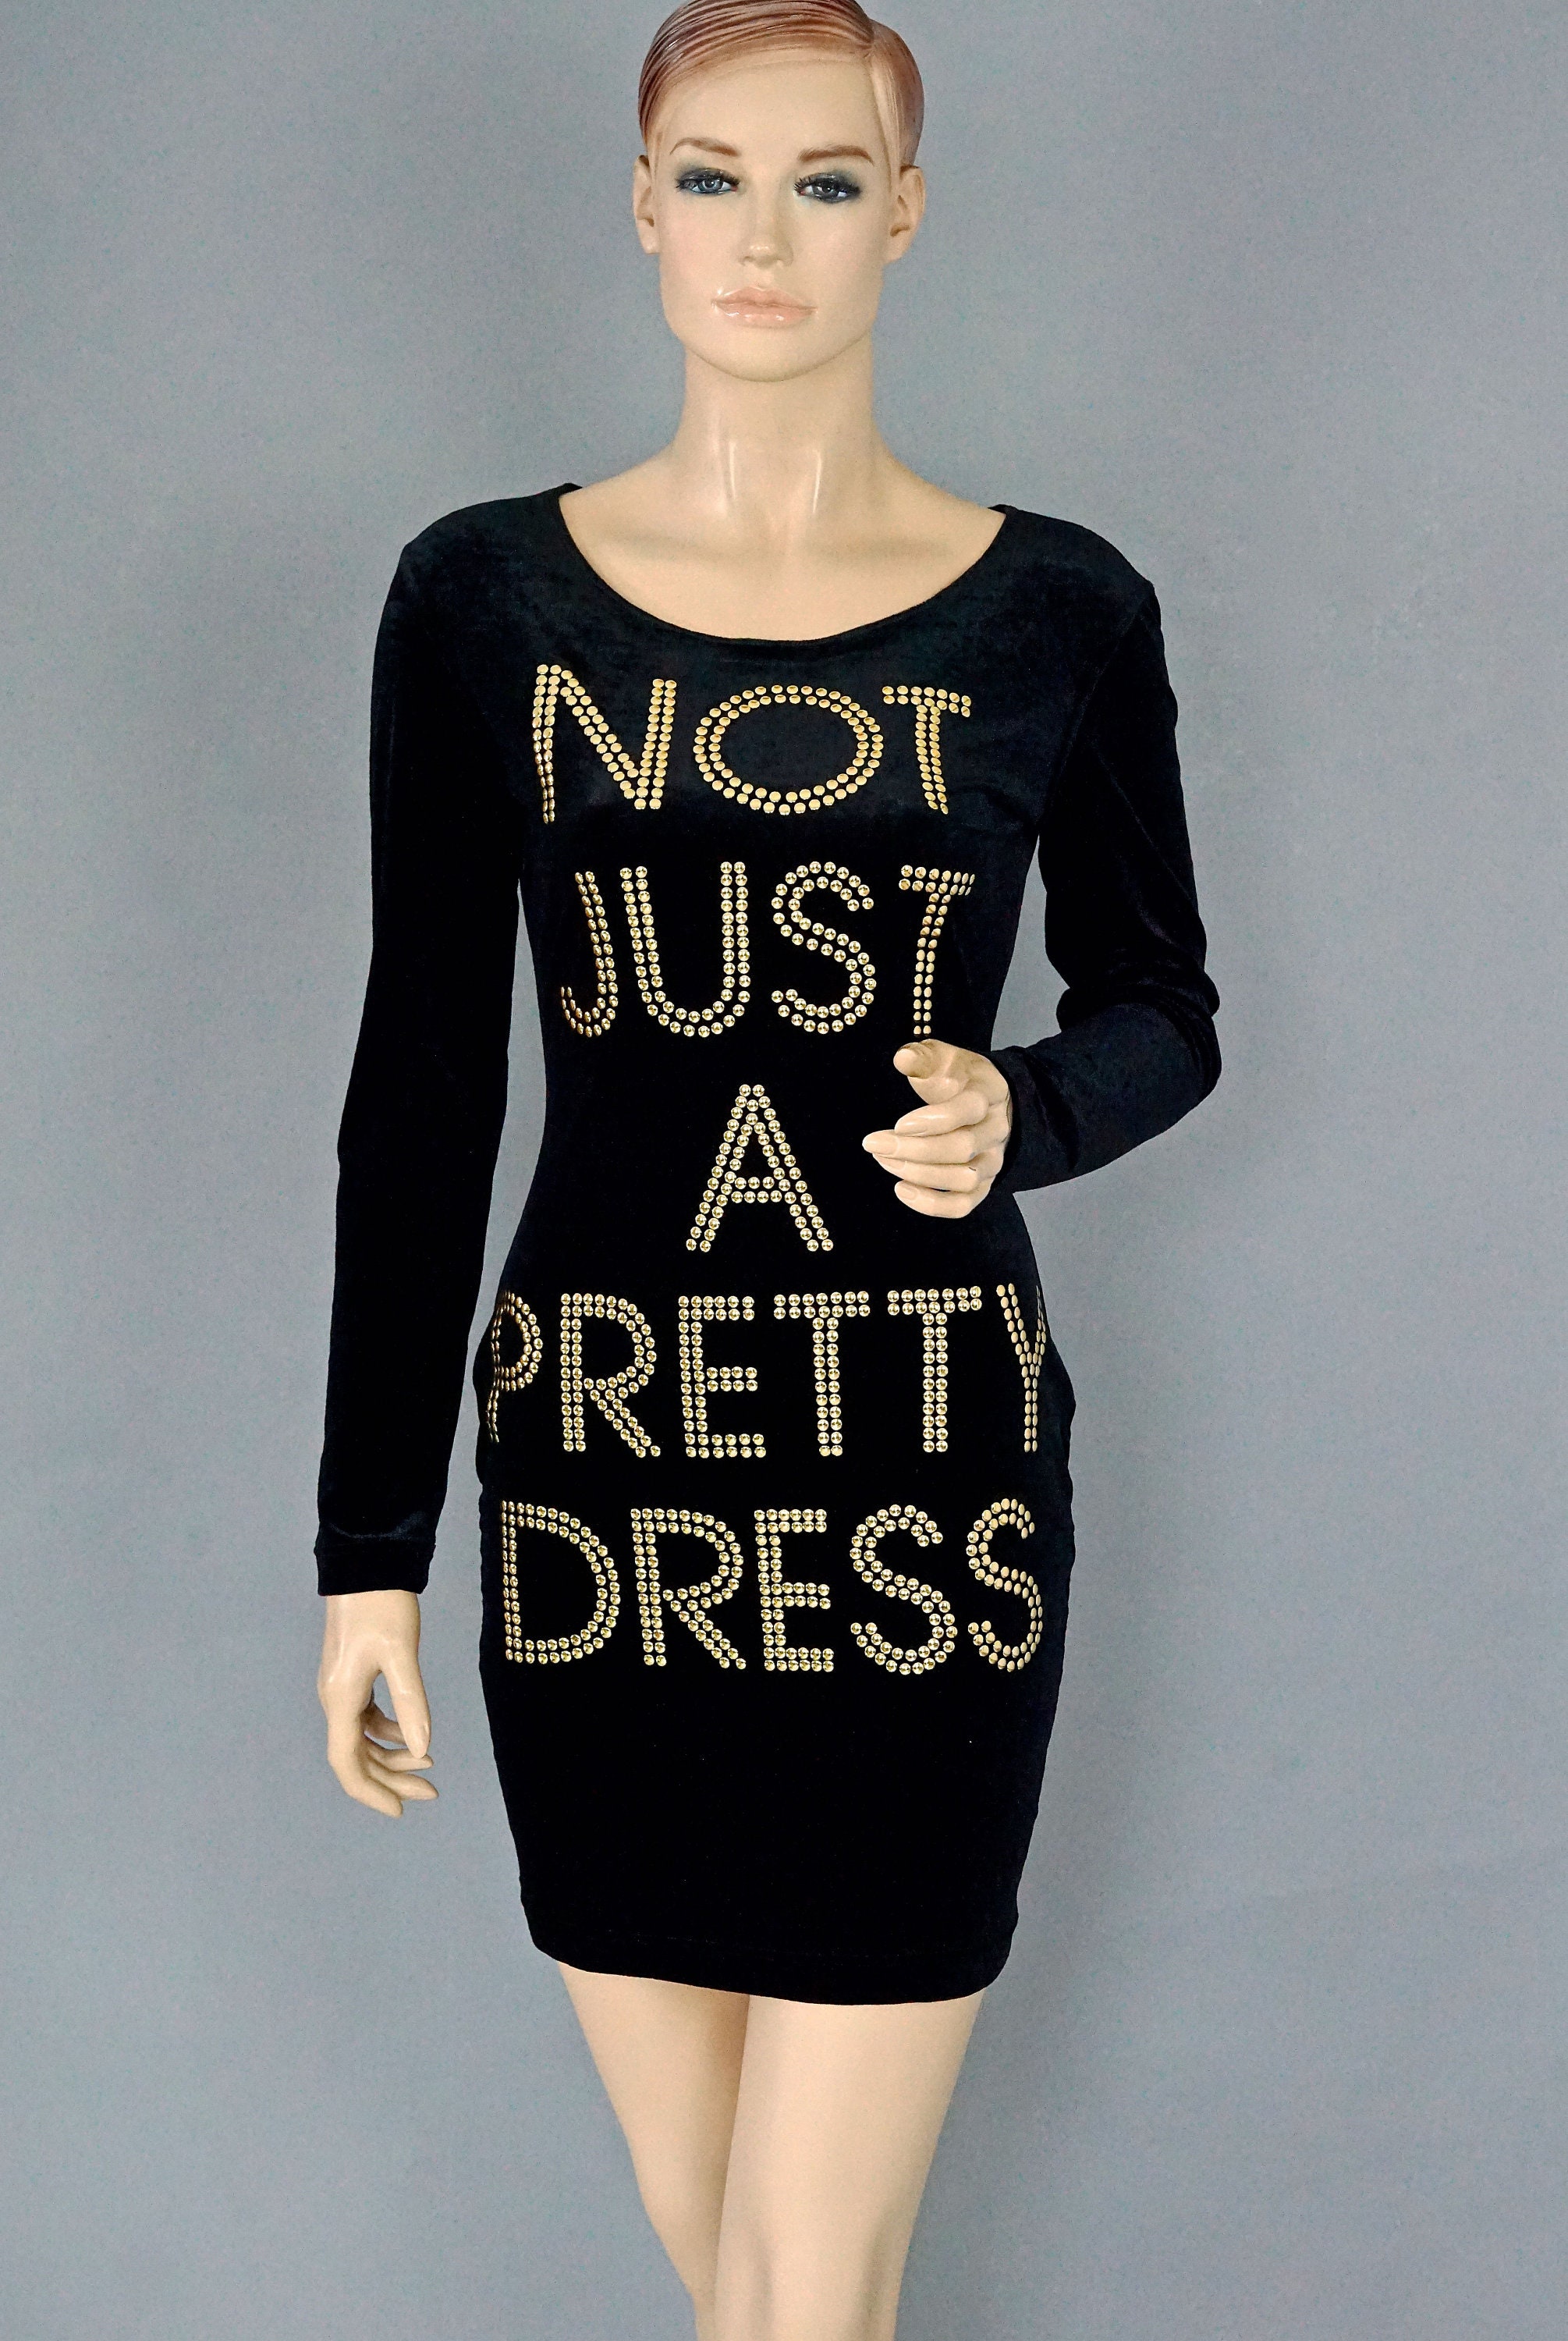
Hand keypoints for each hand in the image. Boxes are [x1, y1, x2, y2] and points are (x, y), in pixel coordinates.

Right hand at [317, 1588, 436, 1817]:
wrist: (366, 1564)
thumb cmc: (382, 1604)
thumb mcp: (401, 1653)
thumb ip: (411, 1702)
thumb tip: (422, 1749)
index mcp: (340, 1698)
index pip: (348, 1762)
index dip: (371, 1792)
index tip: (400, 1811)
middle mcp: (335, 1698)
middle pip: (357, 1756)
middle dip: (392, 1779)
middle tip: (432, 1790)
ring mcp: (341, 1688)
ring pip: (363, 1739)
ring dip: (392, 1758)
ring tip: (429, 1767)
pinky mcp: (351, 1677)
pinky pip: (366, 1720)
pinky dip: (388, 1734)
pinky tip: (413, 1736)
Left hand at [861, 1039, 1012, 1218]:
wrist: (987, 1100)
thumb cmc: (958, 1078)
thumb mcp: (943, 1058)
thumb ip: (922, 1057)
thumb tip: (902, 1058)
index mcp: (988, 1094)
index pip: (969, 1110)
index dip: (934, 1120)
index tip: (898, 1124)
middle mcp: (996, 1131)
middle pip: (961, 1148)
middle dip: (913, 1150)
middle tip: (875, 1143)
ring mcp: (992, 1161)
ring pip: (963, 1180)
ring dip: (918, 1175)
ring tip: (884, 1160)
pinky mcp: (983, 1185)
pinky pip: (963, 1205)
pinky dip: (931, 1205)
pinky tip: (901, 1189)